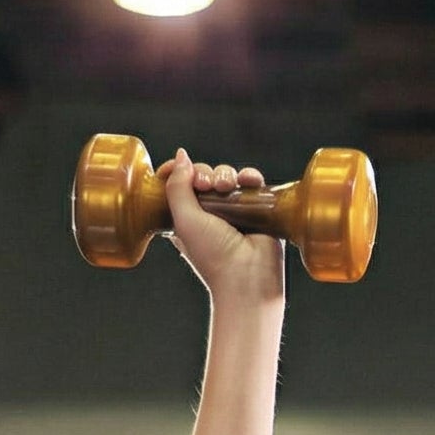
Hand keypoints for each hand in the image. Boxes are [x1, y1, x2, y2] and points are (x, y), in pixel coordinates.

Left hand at [158, 153, 285, 304]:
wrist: (248, 278)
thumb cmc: (213, 257)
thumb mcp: (183, 220)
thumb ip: (176, 186)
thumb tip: (181, 156)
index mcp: (188, 218)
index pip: (180, 184)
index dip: (178, 172)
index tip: (176, 170)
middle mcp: (211, 214)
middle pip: (205, 176)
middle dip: (205, 174)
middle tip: (206, 185)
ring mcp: (235, 211)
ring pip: (228, 176)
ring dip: (226, 174)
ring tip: (226, 187)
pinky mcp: (258, 210)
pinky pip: (253, 183)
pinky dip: (250, 177)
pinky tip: (247, 181)